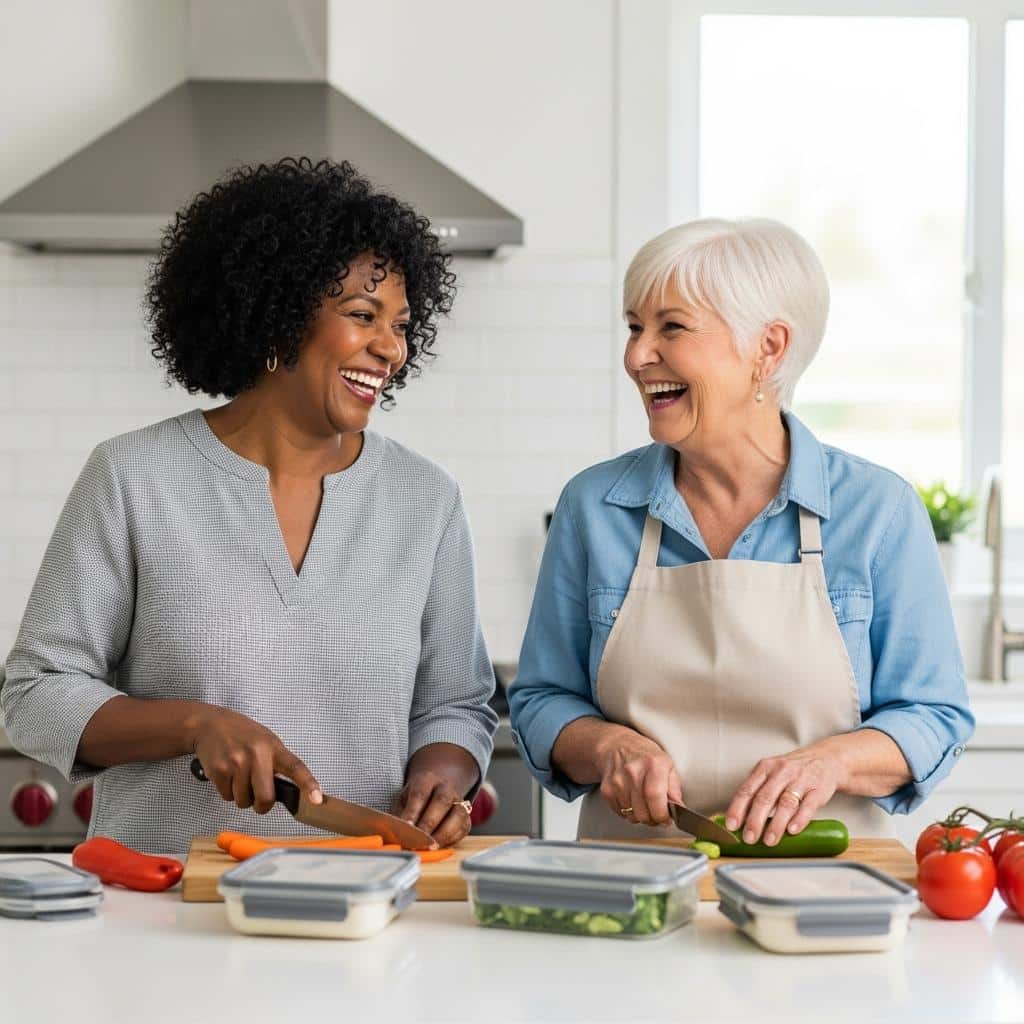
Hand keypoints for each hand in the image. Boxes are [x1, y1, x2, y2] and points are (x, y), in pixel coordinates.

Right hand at [189, 705, 321, 813]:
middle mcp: (257, 755)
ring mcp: (236, 763)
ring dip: (242, 796)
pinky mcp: (219, 771)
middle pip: (266, 798)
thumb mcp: (266, 740)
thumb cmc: (242, 734)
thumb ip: (277, 762)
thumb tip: (288, 790)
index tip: (317, 800)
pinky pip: (227, 797)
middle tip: (258, 797)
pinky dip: (227, 792)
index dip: (308, 784)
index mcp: (274, 747)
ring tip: (238, 776)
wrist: (210, 724)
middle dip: (262, 805)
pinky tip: (226, 774)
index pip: (296, 767)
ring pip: (244, 801)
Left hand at [391, 770, 471, 848]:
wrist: (436, 789)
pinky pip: (463, 828)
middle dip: (429, 823)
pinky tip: (439, 846)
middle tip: (418, 840)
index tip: (406, 828)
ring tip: (430, 847)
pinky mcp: (466, 817)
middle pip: (441, 801)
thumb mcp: (403, 800)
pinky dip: (452, 839)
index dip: (413, 811)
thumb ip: (399, 815)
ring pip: (458, 814)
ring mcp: (459, 801)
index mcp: (427, 779)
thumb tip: (394, 835)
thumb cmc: (414, 799)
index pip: (420, 793)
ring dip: (444, 833)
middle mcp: (446, 787)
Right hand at [594, 725, 682, 825]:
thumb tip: (679, 808)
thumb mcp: (667, 765)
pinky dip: (628, 812)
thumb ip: (675, 788)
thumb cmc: (645, 756)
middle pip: (643, 812)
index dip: (661, 814)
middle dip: (653, 819)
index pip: (654, 796)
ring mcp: (617, 781)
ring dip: (640, 816)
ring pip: (632, 816)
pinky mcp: (606, 790)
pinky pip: (620, 813)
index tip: (666, 818)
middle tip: (656, 812)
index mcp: (653, 764)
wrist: (617, 745)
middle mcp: (633, 771)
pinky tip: (631, 799)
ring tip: (643, 802)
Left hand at [724, 741, 847, 845]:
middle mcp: (781, 772)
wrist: (826, 758)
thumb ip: (757, 793)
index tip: (731, 825)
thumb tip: (740, 821)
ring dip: (776, 824)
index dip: (737, 808)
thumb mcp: (771, 774)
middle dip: (755, 820)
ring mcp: (800, 780)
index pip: (747, 789)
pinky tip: (792, 830)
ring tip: (769, 840)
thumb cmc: (792, 772)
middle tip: (749, 838)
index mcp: (764, 768)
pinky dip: (799, 819)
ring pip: (785, 803)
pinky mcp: (818, 790)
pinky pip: (808, 805)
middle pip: (764, 797)